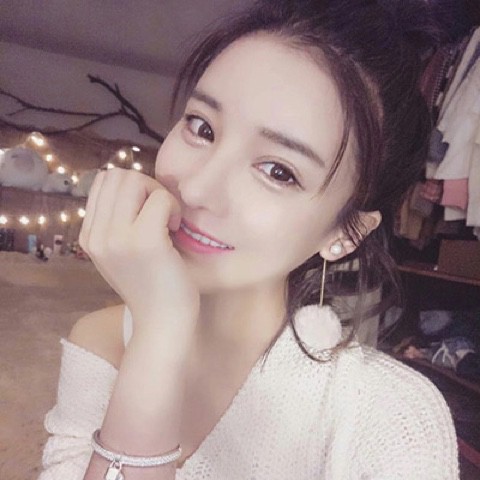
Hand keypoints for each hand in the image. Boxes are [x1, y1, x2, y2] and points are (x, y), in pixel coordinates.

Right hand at [79, 168, 198, 337]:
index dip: (132, 187)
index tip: (148, 212)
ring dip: (158, 194)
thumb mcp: (121, 253)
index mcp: (89, 237)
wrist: (162, 323)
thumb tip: (132, 182)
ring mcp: (117, 239)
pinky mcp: (145, 242)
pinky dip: (173, 207)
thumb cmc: (151, 287)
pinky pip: (160, 199)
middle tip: (161, 213)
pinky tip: (175, 229)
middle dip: (146, 186)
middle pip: (117, 175)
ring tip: (167, 221)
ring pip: (136, 181)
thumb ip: (116, 222)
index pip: (103, 181)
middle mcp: (96, 236)